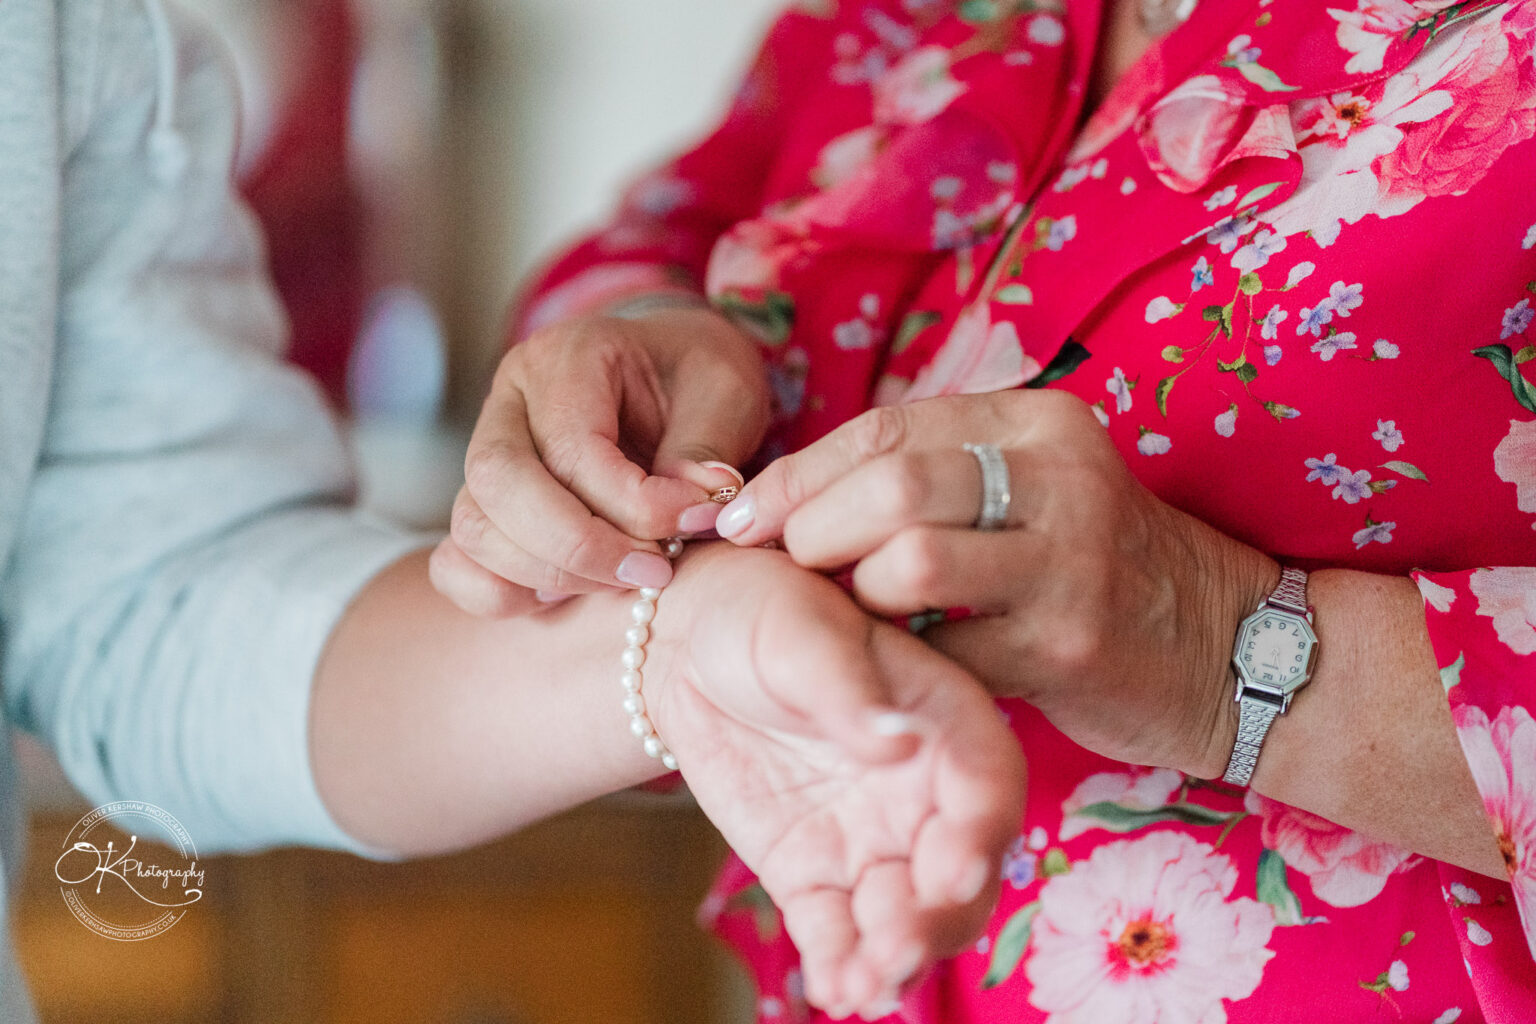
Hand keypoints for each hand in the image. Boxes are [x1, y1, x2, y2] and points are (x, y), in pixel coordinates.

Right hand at [431, 305, 770, 615]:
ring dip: (549, 573)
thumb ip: (706, 445)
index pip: (573, 448)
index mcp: (566, 357)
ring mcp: (486, 453)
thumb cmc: (698, 381)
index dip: (634, 504)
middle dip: (579, 546)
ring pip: (475, 527)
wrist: (677, 379)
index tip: (697, 523)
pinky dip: (500, 592)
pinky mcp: (484, 505)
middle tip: (653, 572)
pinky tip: (567, 597)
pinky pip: (456, 563)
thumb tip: (695, 500)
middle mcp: (510, 400)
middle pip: (500, 484)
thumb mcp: (725, 391)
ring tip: (627, 580)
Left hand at [647, 543, 1024, 1017]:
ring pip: (905, 914)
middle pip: (959, 868)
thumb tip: (897, 741)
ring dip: (896, 958)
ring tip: (865, 984)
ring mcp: (873, 839)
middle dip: (939, 917)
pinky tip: (834, 991)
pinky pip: (838, 930)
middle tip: (899, 949)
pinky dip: (840, 964)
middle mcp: (923, 789)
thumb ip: (849, 686)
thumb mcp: (802, 627)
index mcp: (944, 716)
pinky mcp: (817, 874)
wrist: (689, 642)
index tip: (953, 869)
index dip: (980, 829)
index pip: (986, 780)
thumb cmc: (762, 609)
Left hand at [715, 391, 1278, 778]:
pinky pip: (941, 650)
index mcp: (1038, 421)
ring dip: (853, 595)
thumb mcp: (1031, 489)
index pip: (884, 429)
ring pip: (909, 561)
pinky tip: (893, 663)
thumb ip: (933, 476)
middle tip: (782, 570)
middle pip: (890, 486)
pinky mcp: (1070, 644)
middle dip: (811, 530)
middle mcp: (1060, 475)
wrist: (1225, 645)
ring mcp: (1070, 560)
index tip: (741, 516)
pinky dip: (898, 660)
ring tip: (848, 614)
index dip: (798, 474)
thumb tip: (787, 495)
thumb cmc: (1091, 564)